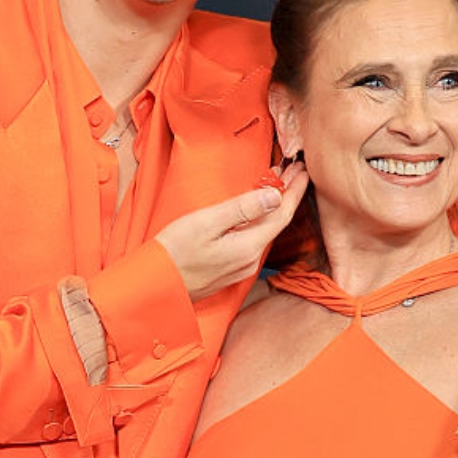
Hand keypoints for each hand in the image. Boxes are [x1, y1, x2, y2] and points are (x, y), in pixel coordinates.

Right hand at [155, 161, 308, 301]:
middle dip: (286, 196)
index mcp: (248, 247)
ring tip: (279, 185)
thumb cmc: (173, 252)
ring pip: (265, 233)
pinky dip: (259, 221)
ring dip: (273, 208)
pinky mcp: (230, 270)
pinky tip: (255, 212)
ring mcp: (240, 268)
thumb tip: (274, 196)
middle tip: (294, 171)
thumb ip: (242, 209)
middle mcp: (250, 261)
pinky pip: (252, 241)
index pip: (281, 215)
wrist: (155, 287)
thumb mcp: (206, 222)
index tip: (303, 170)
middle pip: (276, 224)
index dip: (294, 191)